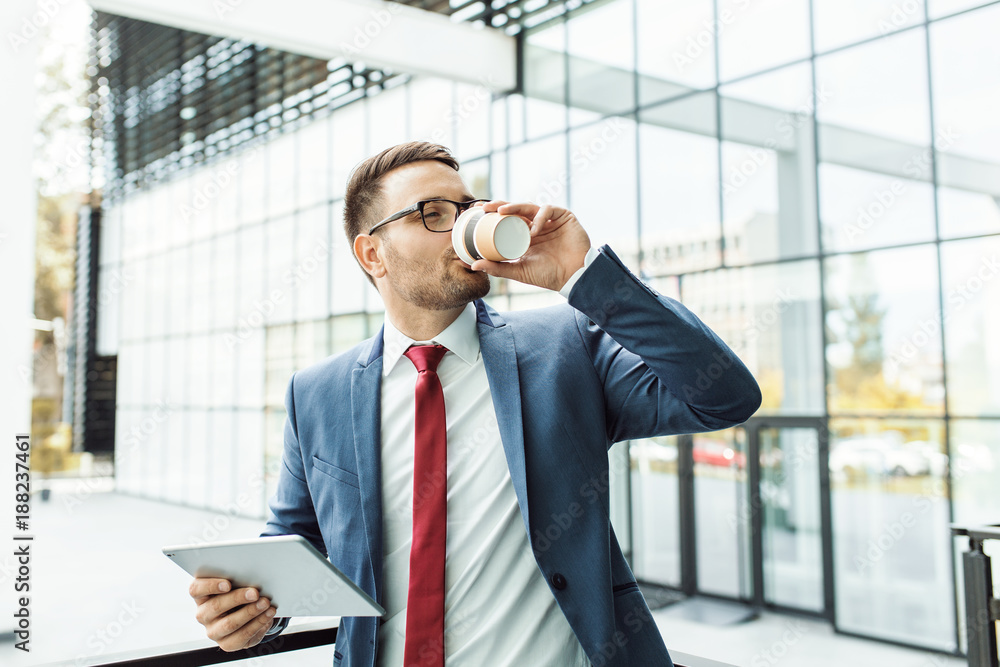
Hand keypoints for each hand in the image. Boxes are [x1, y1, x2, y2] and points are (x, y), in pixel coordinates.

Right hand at [189, 577, 276, 650]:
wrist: (246, 612)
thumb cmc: (238, 591)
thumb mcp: (235, 582)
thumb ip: (237, 578)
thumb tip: (252, 577)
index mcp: (200, 595)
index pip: (196, 589)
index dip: (210, 586)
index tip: (228, 584)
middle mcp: (203, 614)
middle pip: (215, 606)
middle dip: (237, 598)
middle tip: (255, 593)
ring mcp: (213, 631)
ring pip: (229, 623)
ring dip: (250, 612)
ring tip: (265, 603)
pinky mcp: (226, 644)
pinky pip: (242, 636)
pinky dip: (258, 623)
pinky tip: (268, 614)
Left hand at [472, 202, 590, 291]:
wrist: (573, 277)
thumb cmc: (548, 275)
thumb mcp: (518, 271)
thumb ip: (498, 268)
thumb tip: (473, 264)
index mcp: (525, 235)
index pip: (507, 219)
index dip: (492, 213)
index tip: (476, 211)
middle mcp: (536, 225)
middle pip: (516, 210)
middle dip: (499, 206)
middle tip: (484, 207)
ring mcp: (549, 220)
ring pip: (529, 206)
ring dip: (515, 206)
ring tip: (501, 212)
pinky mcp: (564, 217)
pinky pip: (549, 210)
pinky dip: (540, 217)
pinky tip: (533, 229)